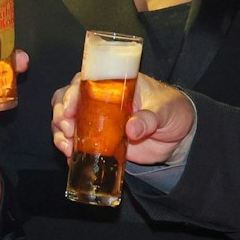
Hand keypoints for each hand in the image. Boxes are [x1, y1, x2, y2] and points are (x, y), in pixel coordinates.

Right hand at [50, 72, 194, 165]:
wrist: (179, 137)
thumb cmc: (172, 111)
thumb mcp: (165, 110)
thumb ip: (149, 118)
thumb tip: (132, 129)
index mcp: (114, 83)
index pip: (85, 81)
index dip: (72, 93)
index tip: (69, 108)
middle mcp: (100, 99)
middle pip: (67, 100)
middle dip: (60, 115)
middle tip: (67, 130)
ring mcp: (96, 121)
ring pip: (66, 121)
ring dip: (60, 133)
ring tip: (66, 147)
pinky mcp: (98, 140)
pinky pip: (77, 143)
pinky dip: (69, 150)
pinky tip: (71, 158)